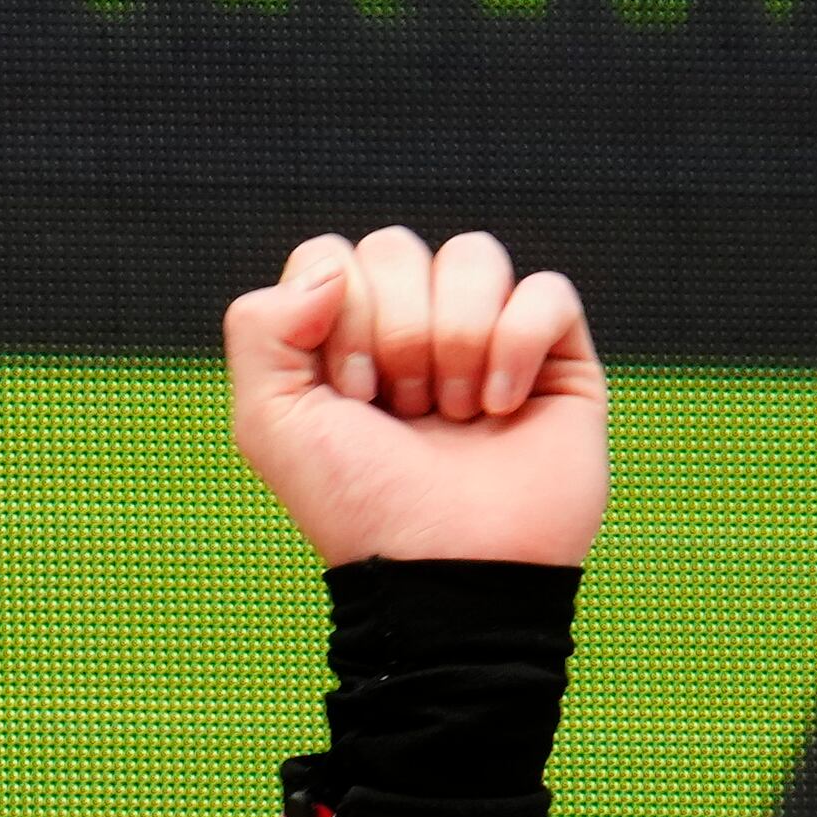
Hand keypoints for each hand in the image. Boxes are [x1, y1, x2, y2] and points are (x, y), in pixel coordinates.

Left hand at [225, 228, 604, 569]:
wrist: (445, 569)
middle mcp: (413, 329)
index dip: (338, 317)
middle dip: (393, 333)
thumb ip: (258, 326)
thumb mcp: (270, 421)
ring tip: (452, 414)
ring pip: (473, 255)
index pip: (333, 256)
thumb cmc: (359, 504)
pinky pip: (546, 290)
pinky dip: (517, 345)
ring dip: (454, 338)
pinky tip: (501, 407)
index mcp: (341, 340)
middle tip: (402, 411)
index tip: (350, 397)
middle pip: (397, 246)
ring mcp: (487, 337)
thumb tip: (331, 268)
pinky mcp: (558, 357)